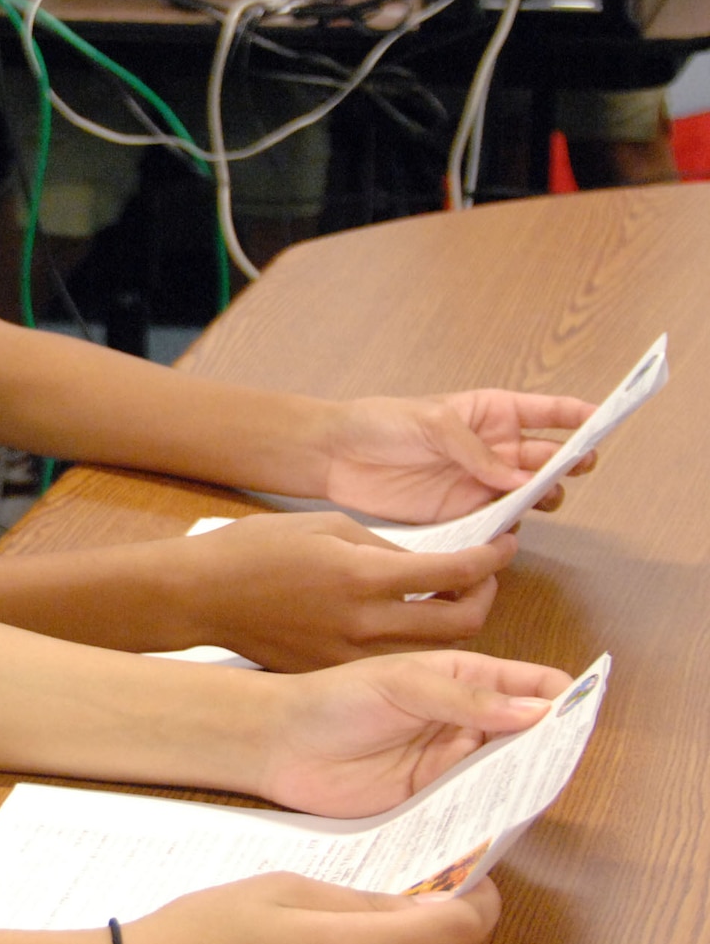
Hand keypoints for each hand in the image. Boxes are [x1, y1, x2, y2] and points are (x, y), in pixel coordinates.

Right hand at [181, 514, 511, 671]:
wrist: (201, 595)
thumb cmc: (254, 550)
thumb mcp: (324, 526)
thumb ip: (383, 547)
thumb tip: (423, 566)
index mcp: (363, 575)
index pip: (454, 572)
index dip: (489, 561)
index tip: (502, 549)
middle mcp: (364, 621)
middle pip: (460, 624)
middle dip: (484, 598)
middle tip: (481, 581)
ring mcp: (349, 654)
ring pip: (432, 650)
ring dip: (451, 625)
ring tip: (445, 601)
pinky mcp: (334, 671)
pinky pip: (392, 663)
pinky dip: (410, 645)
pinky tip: (402, 625)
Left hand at [259, 649, 567, 818]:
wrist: (280, 742)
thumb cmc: (333, 697)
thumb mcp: (400, 684)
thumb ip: (466, 698)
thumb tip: (538, 709)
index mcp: (461, 678)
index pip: (530, 684)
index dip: (562, 697)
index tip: (583, 715)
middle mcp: (463, 721)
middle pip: (529, 735)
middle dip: (552, 746)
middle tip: (567, 761)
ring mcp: (449, 763)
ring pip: (507, 774)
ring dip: (525, 783)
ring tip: (540, 792)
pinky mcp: (432, 802)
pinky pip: (476, 809)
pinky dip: (494, 814)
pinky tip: (506, 820)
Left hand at [320, 390, 597, 523]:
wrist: (336, 456)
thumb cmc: (380, 423)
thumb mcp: (430, 421)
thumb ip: (475, 450)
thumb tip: (518, 479)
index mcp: (492, 413)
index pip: (549, 412)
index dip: (580, 417)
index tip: (606, 420)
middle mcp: (494, 449)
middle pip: (548, 459)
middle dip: (568, 464)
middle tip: (571, 471)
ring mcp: (480, 483)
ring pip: (530, 495)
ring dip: (541, 499)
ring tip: (537, 500)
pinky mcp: (461, 513)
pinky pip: (498, 524)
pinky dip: (508, 529)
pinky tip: (507, 530)